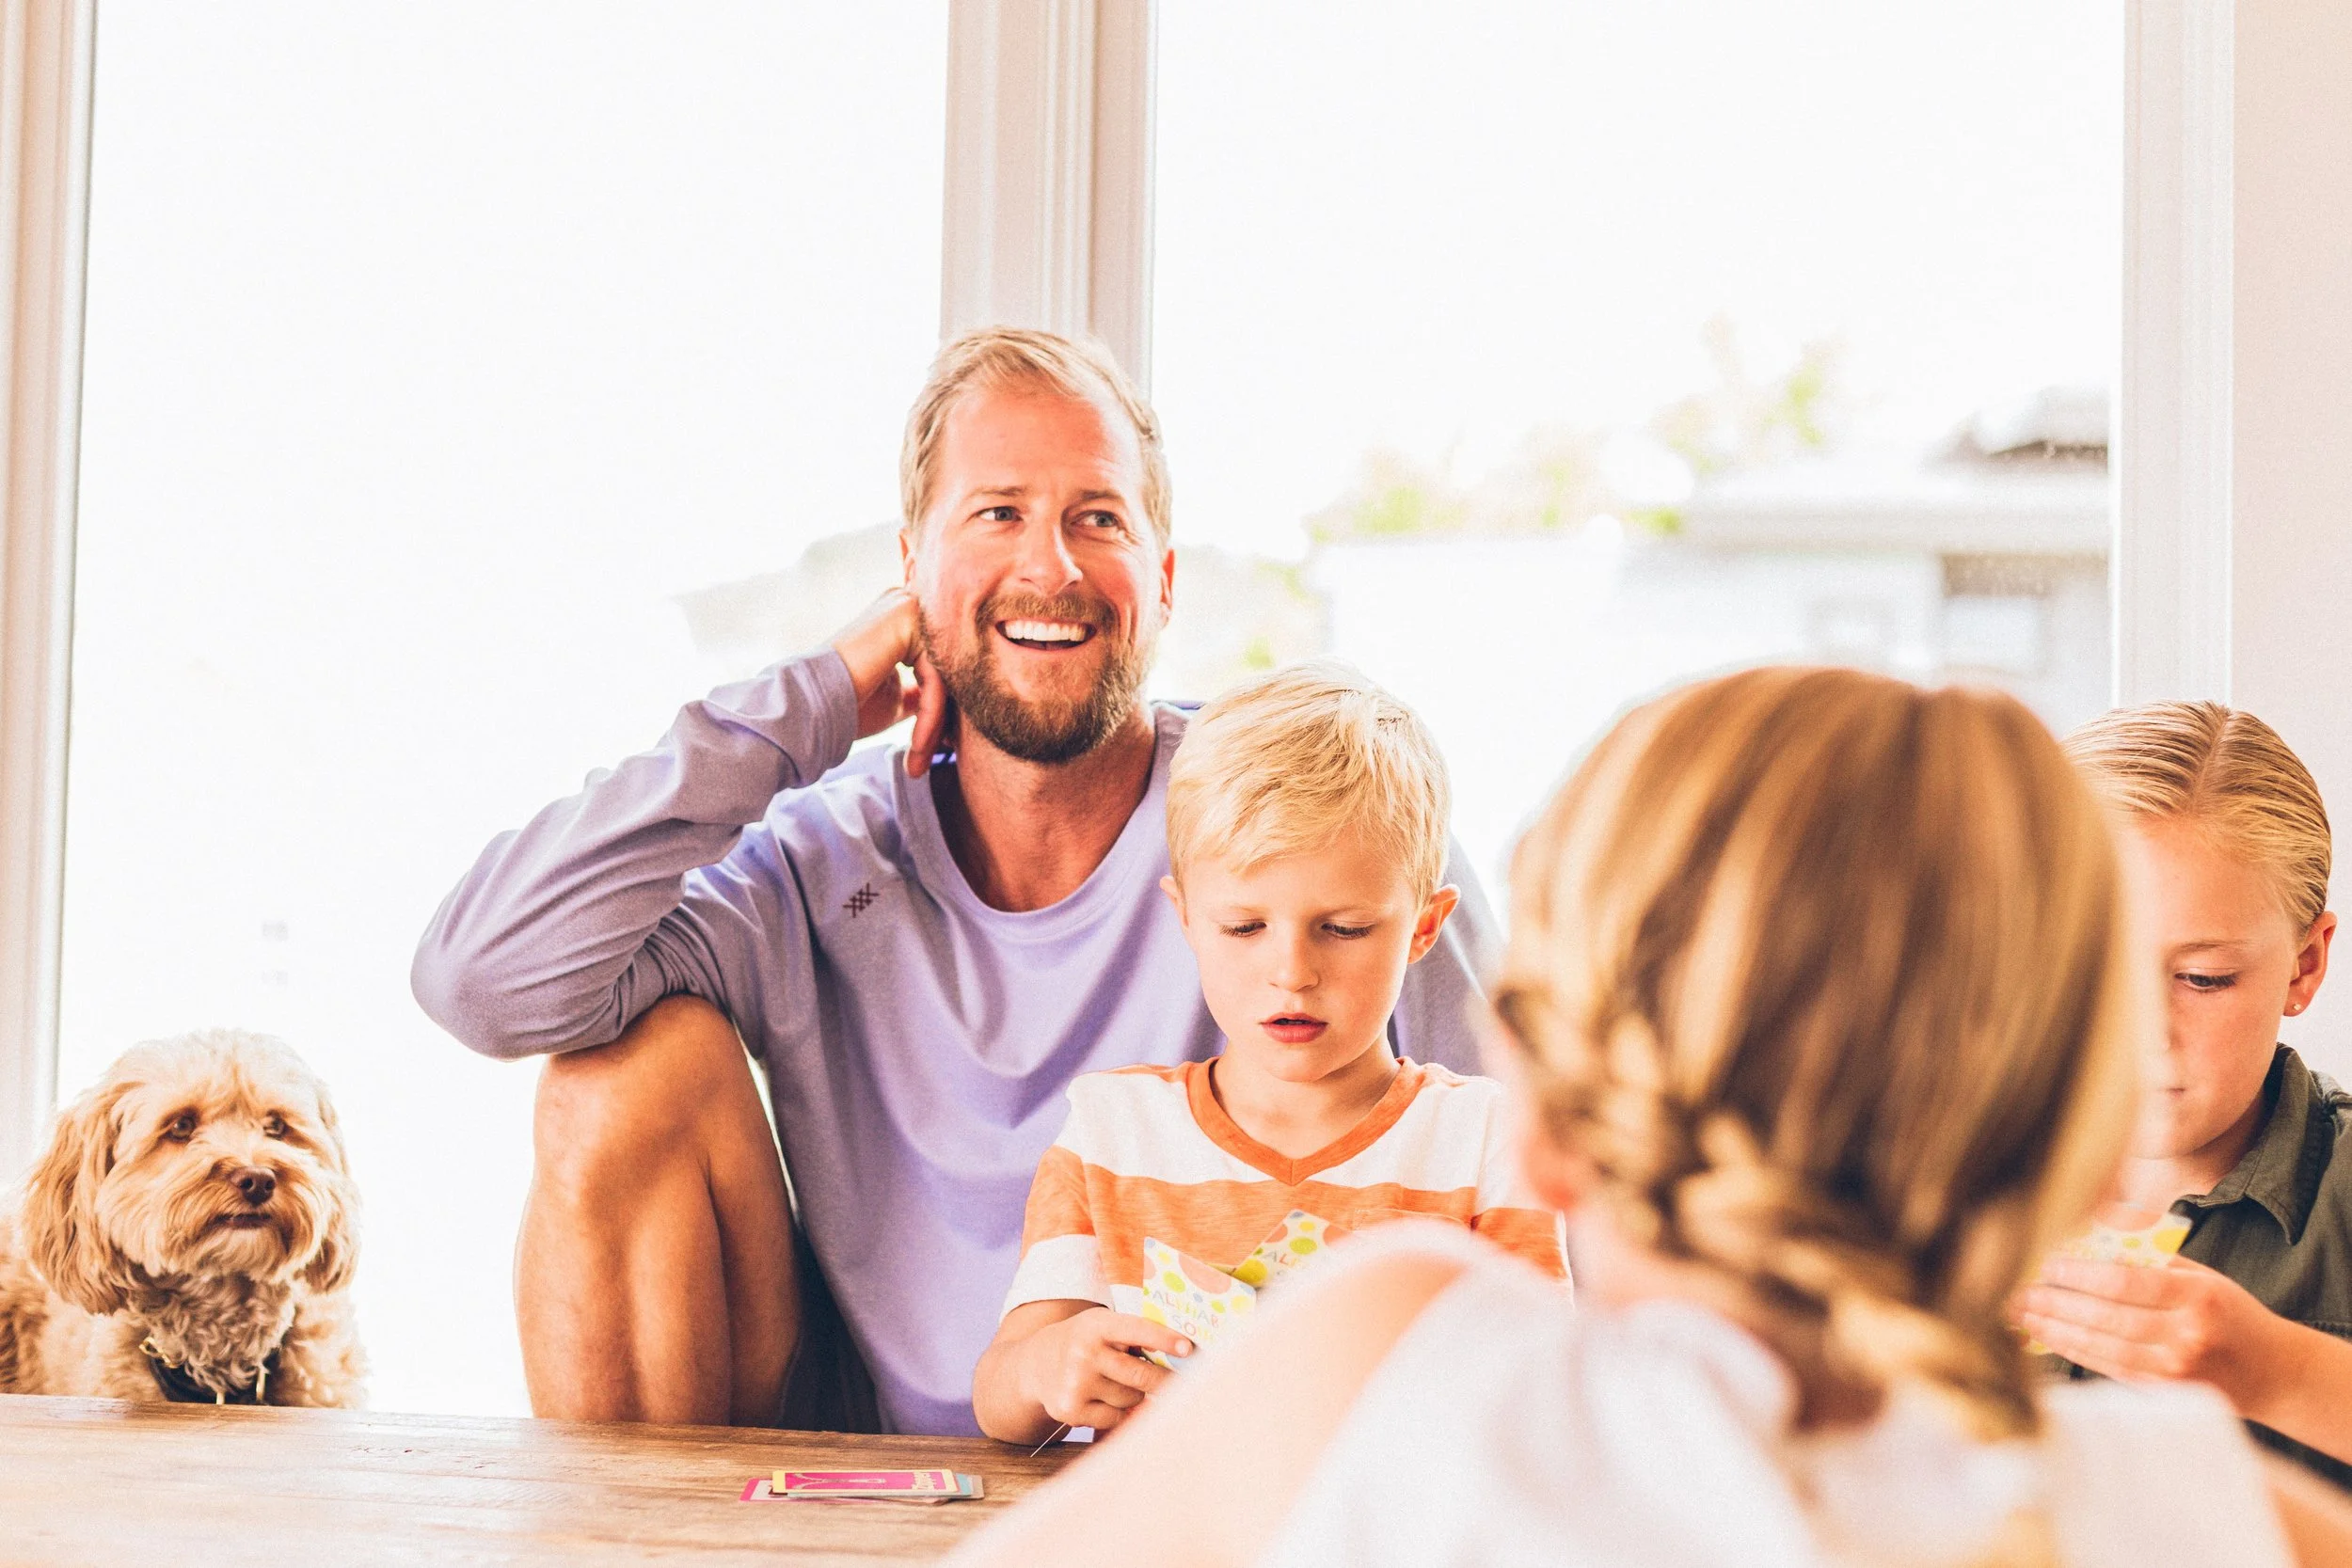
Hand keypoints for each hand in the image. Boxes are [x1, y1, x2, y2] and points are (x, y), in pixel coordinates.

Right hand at [828, 589, 953, 776]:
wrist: (807, 706)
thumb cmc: (847, 704)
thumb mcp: (897, 697)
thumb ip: (923, 690)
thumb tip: (951, 701)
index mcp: (904, 619)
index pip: (941, 667)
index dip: (942, 711)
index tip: (932, 750)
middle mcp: (908, 604)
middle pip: (947, 670)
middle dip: (941, 721)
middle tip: (928, 760)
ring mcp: (909, 607)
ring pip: (943, 677)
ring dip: (933, 727)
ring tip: (917, 763)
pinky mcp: (909, 620)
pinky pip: (935, 678)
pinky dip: (929, 719)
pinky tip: (917, 749)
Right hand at [1015, 1308, 1191, 1433]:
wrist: (1035, 1365)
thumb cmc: (1084, 1342)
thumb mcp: (1102, 1325)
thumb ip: (1134, 1336)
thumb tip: (1180, 1359)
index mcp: (1097, 1325)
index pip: (1136, 1330)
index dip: (1164, 1339)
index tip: (1188, 1349)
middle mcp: (1083, 1353)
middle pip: (1141, 1375)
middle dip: (1165, 1380)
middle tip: (1183, 1382)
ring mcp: (1075, 1384)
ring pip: (1131, 1398)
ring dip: (1135, 1393)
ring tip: (1116, 1381)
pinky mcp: (1071, 1411)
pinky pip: (1115, 1418)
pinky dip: (1117, 1411)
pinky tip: (1101, 1397)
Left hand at [2016, 1253, 2293, 1417]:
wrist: (2271, 1371)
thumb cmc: (2226, 1311)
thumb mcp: (2200, 1275)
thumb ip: (2149, 1256)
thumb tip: (2091, 1225)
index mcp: (2197, 1296)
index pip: (2127, 1281)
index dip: (2082, 1274)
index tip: (2047, 1264)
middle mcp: (2187, 1335)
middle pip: (2108, 1317)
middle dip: (2057, 1304)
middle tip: (2018, 1291)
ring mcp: (2177, 1370)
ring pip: (2104, 1348)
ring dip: (2056, 1331)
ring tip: (2022, 1315)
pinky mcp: (2166, 1392)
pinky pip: (2112, 1369)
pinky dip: (2077, 1352)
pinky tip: (2049, 1339)